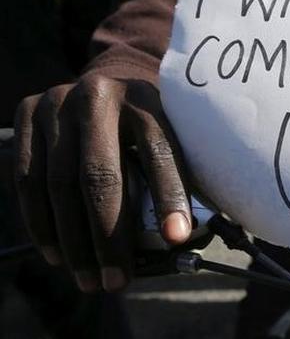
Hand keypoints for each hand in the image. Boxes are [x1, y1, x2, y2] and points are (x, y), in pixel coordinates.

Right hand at [13, 74, 191, 291]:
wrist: (104, 83)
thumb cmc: (147, 123)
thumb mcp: (171, 130)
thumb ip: (180, 170)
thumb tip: (187, 234)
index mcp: (146, 98)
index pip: (160, 151)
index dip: (169, 196)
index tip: (177, 238)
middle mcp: (98, 95)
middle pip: (101, 176)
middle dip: (109, 237)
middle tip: (118, 280)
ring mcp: (57, 103)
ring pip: (59, 184)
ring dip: (72, 241)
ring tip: (89, 279)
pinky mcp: (28, 114)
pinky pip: (28, 179)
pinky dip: (41, 223)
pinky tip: (57, 254)